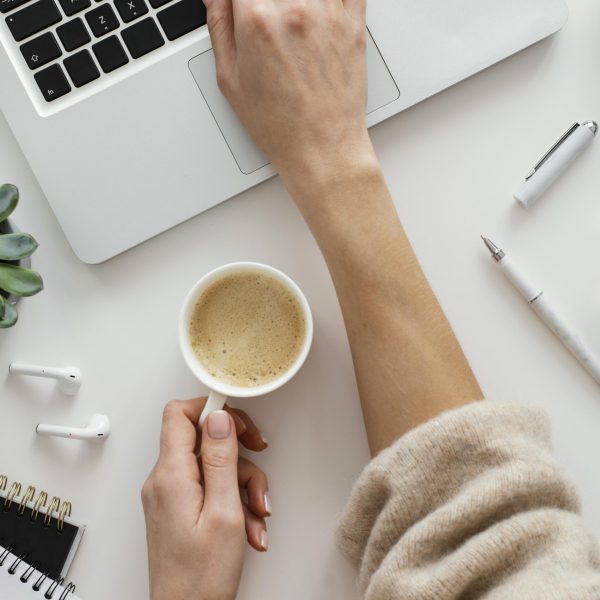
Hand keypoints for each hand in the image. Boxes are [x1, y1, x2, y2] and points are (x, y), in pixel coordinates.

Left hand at [142, 399, 270, 599]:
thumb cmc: (201, 577)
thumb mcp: (224, 511)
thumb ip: (221, 459)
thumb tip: (219, 417)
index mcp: (171, 475)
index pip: (179, 414)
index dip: (211, 408)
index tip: (239, 419)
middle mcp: (165, 481)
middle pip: (202, 438)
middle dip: (238, 448)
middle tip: (259, 452)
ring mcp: (171, 495)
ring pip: (213, 465)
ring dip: (242, 482)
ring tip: (257, 511)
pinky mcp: (178, 508)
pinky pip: (209, 487)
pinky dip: (233, 499)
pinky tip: (248, 525)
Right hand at [203, 0, 373, 179]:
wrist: (322, 149)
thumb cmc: (279, 125)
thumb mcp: (230, 79)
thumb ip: (219, 25)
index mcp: (256, 19)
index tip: (239, 6)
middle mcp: (293, 7)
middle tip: (263, 16)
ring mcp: (328, 12)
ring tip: (286, 16)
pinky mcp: (354, 22)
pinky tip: (316, 8)